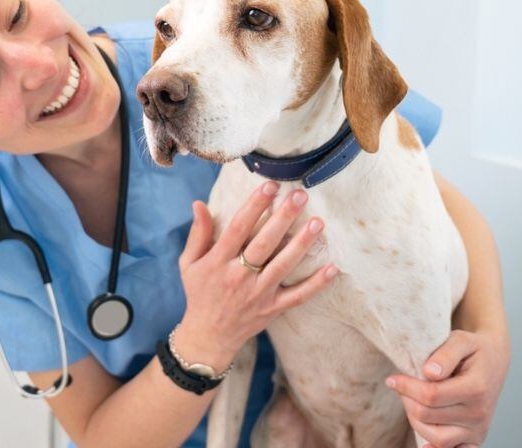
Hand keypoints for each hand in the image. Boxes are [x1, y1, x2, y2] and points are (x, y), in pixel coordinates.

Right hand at [174, 182, 337, 370]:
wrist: (208, 336)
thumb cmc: (199, 293)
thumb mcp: (189, 263)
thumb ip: (198, 234)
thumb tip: (199, 204)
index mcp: (218, 262)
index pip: (238, 228)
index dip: (254, 205)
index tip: (269, 186)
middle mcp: (239, 276)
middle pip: (264, 242)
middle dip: (283, 217)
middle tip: (299, 195)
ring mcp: (258, 294)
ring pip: (283, 265)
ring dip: (301, 244)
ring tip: (318, 222)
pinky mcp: (272, 308)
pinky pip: (298, 296)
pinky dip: (316, 284)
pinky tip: (332, 268)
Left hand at [386, 329, 510, 447]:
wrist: (494, 358)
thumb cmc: (474, 348)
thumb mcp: (461, 340)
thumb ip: (445, 354)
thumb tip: (429, 373)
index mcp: (476, 388)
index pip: (430, 395)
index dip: (406, 387)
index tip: (393, 379)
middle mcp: (479, 413)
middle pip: (428, 416)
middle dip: (407, 400)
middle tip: (401, 386)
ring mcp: (478, 428)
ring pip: (436, 437)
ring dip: (415, 420)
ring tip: (411, 401)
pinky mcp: (475, 437)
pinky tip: (425, 444)